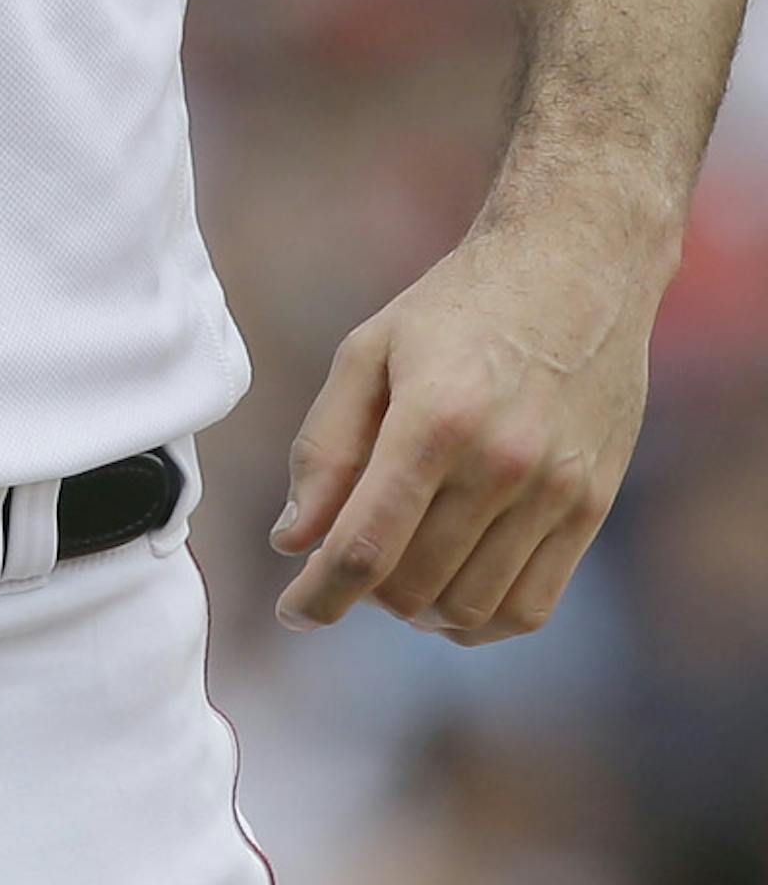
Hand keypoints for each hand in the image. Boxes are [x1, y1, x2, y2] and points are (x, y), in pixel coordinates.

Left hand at [269, 220, 658, 641]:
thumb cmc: (458, 305)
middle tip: (349, 560)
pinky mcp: (592, 504)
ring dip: (417, 611)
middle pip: (412, 586)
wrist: (579, 263)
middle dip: (362, 593)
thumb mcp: (368, 351)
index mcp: (434, 418)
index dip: (318, 598)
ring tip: (399, 571)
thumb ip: (324, 448)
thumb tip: (291, 542)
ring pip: (468, 608)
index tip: (293, 613)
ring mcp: (555, 489)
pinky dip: (480, 621)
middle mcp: (502, 461)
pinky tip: (451, 591)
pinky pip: (531, 606)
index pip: (365, 548)